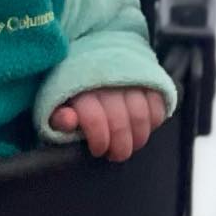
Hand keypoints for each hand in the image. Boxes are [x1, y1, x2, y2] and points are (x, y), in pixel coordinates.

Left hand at [50, 86, 166, 160]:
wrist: (95, 60)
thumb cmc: (75, 93)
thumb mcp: (58, 105)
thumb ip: (59, 117)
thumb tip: (67, 120)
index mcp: (81, 89)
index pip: (94, 120)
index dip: (99, 141)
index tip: (98, 150)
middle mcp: (107, 82)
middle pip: (120, 122)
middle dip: (120, 146)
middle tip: (116, 154)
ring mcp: (131, 80)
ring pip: (140, 116)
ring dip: (138, 138)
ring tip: (131, 145)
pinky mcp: (149, 80)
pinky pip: (157, 105)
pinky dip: (153, 121)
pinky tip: (143, 128)